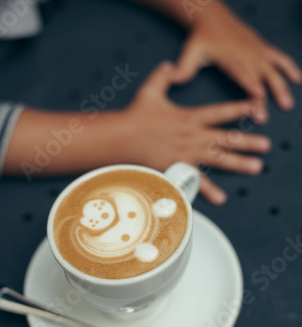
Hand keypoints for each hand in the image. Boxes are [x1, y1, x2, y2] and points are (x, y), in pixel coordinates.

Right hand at [121, 62, 270, 203]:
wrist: (122, 137)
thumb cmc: (135, 116)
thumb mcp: (150, 91)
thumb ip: (163, 77)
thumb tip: (170, 65)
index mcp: (189, 117)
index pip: (220, 112)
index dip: (239, 109)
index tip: (256, 110)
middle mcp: (193, 135)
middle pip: (226, 138)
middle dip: (248, 141)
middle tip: (266, 145)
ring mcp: (187, 153)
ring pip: (218, 159)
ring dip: (239, 163)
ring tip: (256, 167)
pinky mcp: (177, 167)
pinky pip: (195, 180)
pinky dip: (208, 190)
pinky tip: (221, 198)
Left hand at [173, 1, 301, 109]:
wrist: (212, 16)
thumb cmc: (200, 38)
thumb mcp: (189, 52)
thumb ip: (182, 69)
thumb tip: (175, 80)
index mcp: (229, 56)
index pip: (240, 72)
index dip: (249, 83)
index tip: (256, 96)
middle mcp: (245, 53)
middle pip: (258, 76)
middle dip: (264, 96)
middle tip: (266, 115)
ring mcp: (256, 51)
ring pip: (272, 69)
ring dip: (280, 86)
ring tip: (287, 104)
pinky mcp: (262, 48)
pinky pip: (279, 58)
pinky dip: (289, 67)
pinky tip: (297, 80)